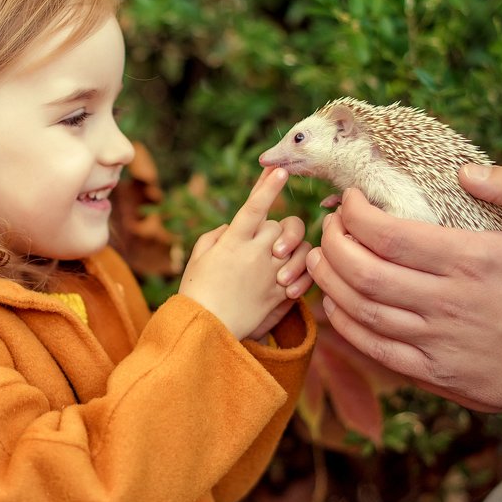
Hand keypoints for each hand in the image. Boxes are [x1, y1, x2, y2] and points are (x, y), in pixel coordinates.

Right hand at [179, 168, 310, 340]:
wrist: (207, 332)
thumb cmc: (197, 292)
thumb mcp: (199, 257)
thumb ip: (218, 235)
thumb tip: (235, 227)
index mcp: (232, 242)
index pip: (254, 208)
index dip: (268, 187)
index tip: (280, 169)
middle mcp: (255, 255)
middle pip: (281, 227)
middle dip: (278, 231)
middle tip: (267, 245)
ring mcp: (271, 274)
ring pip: (298, 248)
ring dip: (293, 249)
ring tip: (279, 260)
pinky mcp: (282, 294)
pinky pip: (304, 274)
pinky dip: (302, 270)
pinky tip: (291, 274)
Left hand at [307, 164, 501, 417]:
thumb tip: (465, 171)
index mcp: (468, 260)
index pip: (388, 234)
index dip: (354, 214)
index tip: (348, 201)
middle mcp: (445, 301)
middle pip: (363, 272)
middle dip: (332, 244)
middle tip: (327, 227)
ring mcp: (435, 340)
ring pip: (361, 310)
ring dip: (329, 281)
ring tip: (319, 258)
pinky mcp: (431, 373)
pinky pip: (373, 347)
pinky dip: (344, 324)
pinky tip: (334, 303)